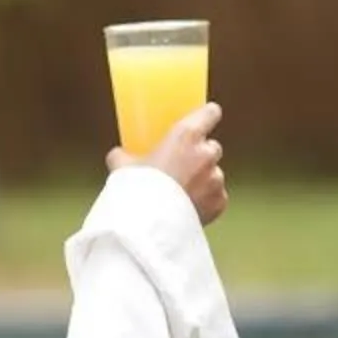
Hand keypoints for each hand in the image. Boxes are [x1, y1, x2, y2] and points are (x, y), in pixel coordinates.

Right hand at [106, 101, 226, 225]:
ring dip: (203, 180)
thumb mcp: (122, 167)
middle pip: (212, 147)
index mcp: (185, 136)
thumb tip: (119, 155)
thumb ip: (124, 156)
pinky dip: (206, 201)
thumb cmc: (138, 190)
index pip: (210, 113)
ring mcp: (216, 179)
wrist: (149, 225)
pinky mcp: (219, 202)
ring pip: (214, 174)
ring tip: (181, 193)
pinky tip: (188, 208)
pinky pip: (216, 197)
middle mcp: (206, 154)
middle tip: (181, 167)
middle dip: (200, 155)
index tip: (204, 119)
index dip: (207, 116)